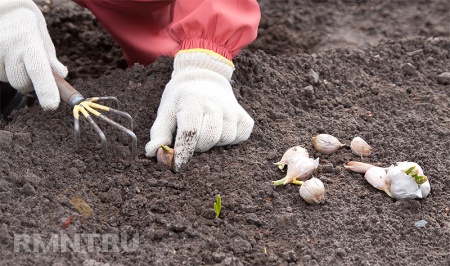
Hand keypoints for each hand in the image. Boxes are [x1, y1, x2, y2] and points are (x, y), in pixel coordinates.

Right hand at [0, 0, 67, 109]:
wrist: (2, 9)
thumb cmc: (26, 26)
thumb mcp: (42, 37)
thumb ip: (50, 59)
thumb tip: (61, 75)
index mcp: (29, 39)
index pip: (39, 69)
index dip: (45, 89)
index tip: (51, 106)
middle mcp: (8, 46)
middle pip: (22, 83)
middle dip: (28, 81)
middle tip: (27, 63)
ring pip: (8, 80)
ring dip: (12, 74)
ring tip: (12, 54)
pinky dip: (3, 71)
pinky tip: (4, 55)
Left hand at [145, 50, 253, 170]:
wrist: (204, 79)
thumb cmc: (182, 100)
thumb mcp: (166, 111)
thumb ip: (159, 133)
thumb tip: (153, 153)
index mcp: (192, 100)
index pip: (190, 131)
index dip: (183, 151)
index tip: (177, 165)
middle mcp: (215, 102)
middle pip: (209, 137)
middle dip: (197, 146)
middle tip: (191, 140)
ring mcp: (232, 109)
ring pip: (226, 138)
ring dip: (214, 143)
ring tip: (205, 133)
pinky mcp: (244, 116)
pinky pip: (241, 137)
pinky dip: (231, 140)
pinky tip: (221, 132)